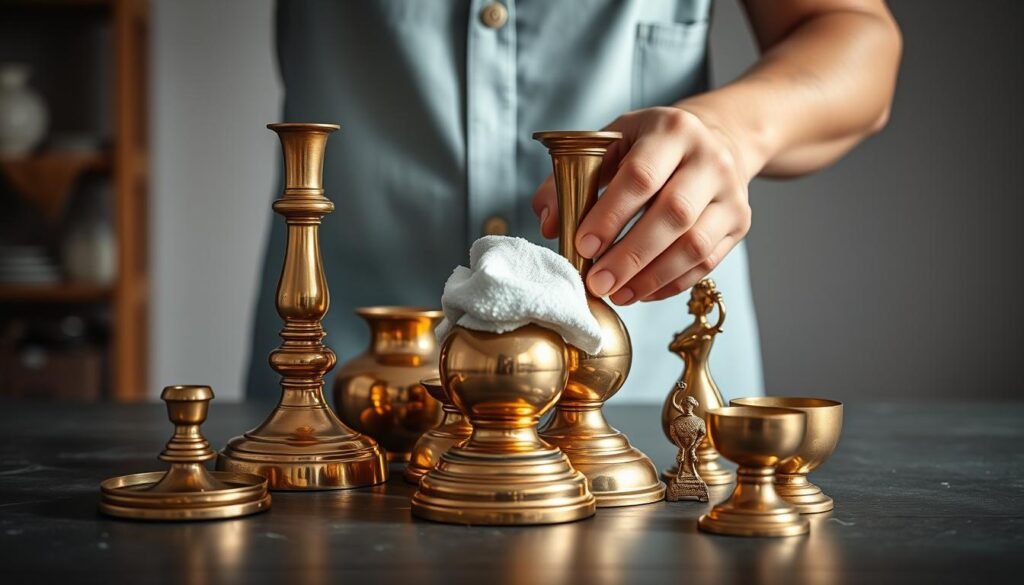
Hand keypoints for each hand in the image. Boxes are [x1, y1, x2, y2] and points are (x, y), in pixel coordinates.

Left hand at [532, 106, 752, 303]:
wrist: (718, 139)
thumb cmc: (652, 144)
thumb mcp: (612, 143)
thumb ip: (572, 177)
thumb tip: (548, 222)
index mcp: (672, 130)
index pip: (641, 177)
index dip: (610, 215)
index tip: (583, 246)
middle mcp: (709, 159)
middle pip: (673, 215)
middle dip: (630, 255)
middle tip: (597, 282)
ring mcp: (731, 193)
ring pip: (694, 245)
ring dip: (651, 277)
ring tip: (618, 294)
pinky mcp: (740, 223)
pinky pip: (706, 263)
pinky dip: (671, 283)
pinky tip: (642, 292)